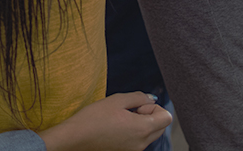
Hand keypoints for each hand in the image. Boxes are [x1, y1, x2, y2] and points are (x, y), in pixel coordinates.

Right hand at [39, 92, 171, 150]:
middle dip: (149, 116)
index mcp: (142, 128)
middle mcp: (142, 143)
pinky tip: (115, 128)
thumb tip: (151, 99)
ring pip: (149, 134)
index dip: (154, 107)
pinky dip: (132, 132)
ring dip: (140, 124)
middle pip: (160, 126)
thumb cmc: (93, 118)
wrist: (75, 138)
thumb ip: (139, 97)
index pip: (167, 117)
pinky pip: (138, 140)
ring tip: (119, 119)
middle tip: (129, 111)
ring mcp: (134, 150)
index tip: (137, 106)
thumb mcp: (117, 99)